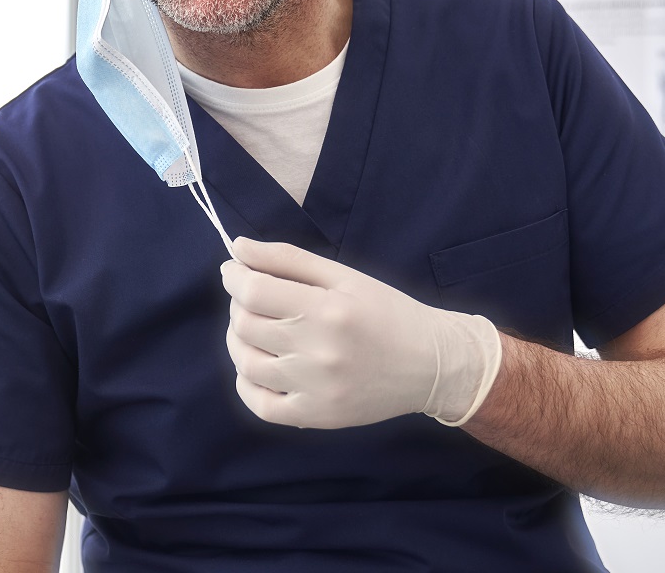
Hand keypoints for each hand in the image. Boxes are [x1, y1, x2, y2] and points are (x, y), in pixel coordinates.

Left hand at [220, 236, 500, 428]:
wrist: (431, 364)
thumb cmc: (387, 312)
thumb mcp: (344, 275)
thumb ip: (287, 259)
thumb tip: (237, 248)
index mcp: (328, 309)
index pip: (253, 292)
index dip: (233, 277)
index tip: (234, 271)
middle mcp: (319, 352)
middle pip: (245, 326)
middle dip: (238, 305)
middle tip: (253, 298)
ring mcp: (316, 389)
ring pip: (246, 364)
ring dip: (238, 341)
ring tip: (256, 330)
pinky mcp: (316, 416)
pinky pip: (260, 405)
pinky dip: (246, 384)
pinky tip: (258, 366)